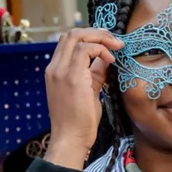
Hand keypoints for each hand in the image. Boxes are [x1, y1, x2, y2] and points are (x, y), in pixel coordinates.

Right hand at [43, 28, 123, 168]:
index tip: (109, 45)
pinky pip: (85, 50)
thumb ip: (95, 73)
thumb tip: (107, 58)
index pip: (69, 41)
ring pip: (77, 36)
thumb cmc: (79, 121)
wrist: (70, 139)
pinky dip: (101, 50)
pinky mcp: (71, 77)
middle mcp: (54, 67)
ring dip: (100, 38)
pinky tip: (111, 61)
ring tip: (116, 48)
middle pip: (72, 33)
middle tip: (115, 41)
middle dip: (97, 32)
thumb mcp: (89, 90)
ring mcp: (60, 71)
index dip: (91, 37)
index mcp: (56, 70)